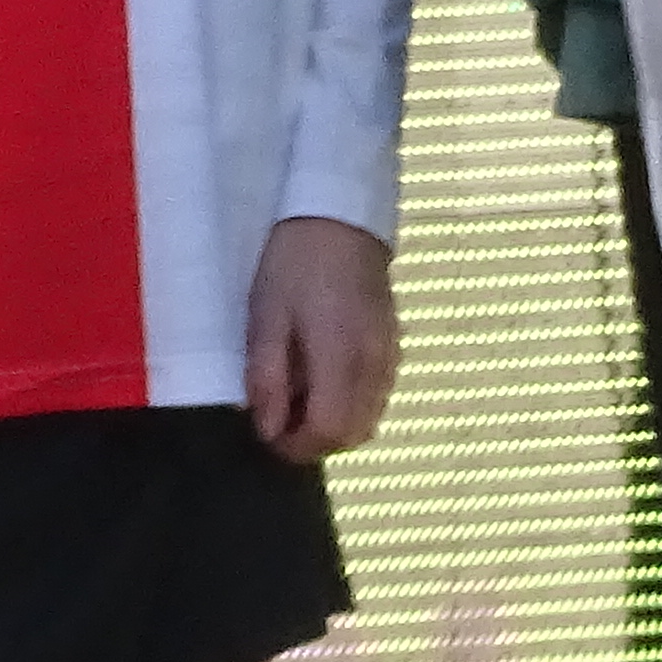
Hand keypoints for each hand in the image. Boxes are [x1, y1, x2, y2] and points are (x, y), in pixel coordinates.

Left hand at [244, 214, 398, 462]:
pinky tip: (325, 375)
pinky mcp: (394, 345)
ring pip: (369, 419)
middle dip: (315, 440)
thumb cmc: (295, 264)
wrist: (341, 216)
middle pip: (354, 435)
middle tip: (280, 416)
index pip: (330, 432)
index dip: (295, 445)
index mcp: (341, 358)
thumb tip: (267, 429)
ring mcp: (390, 356)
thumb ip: (268, 378)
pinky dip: (351, 402)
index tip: (266, 433)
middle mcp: (374, 365)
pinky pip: (377, 395)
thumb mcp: (266, 317)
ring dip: (334, 423)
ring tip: (299, 394)